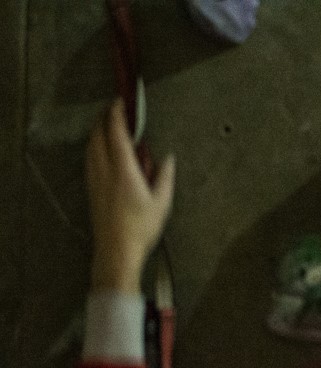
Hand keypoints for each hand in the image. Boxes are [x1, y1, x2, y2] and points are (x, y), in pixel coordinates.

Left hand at [85, 99, 174, 292]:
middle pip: (98, 134)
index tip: (121, 102)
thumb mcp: (162, 203)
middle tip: (114, 111)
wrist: (117, 248)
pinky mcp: (91, 188)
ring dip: (98, 132)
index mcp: (123, 169)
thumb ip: (165, 177)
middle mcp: (105, 170)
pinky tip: (101, 151)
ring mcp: (95, 178)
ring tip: (108, 127)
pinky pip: (90, 158)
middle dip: (105, 119)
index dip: (117, 114)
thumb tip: (168, 159)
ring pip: (91, 146)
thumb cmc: (141, 228)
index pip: (116, 132)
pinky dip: (95, 147)